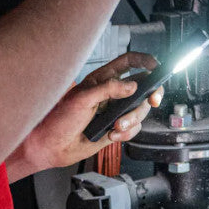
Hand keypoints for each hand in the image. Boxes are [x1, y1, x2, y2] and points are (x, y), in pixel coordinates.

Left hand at [5, 52, 162, 180]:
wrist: (51, 147)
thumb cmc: (58, 120)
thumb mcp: (82, 99)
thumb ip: (109, 89)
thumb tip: (132, 85)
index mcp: (103, 79)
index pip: (129, 62)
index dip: (144, 61)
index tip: (156, 66)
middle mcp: (112, 93)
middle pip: (143, 87)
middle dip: (150, 95)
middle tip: (152, 100)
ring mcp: (115, 111)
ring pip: (140, 110)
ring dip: (132, 119)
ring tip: (116, 127)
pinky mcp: (116, 129)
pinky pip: (134, 128)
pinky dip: (127, 133)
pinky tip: (113, 135)